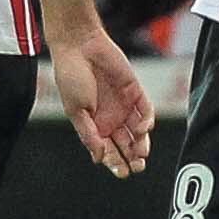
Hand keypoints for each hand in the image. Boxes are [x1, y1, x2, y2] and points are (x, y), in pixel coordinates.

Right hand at [49, 24, 154, 176]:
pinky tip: (143, 129)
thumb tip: (99, 158)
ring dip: (141, 143)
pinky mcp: (134, 90)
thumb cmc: (71, 76)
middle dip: (131, 158)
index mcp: (94, 125)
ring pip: (137, 131)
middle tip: (136, 167)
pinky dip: (147, 121)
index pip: (108, 150)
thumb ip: (89, 134)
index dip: (115, 163)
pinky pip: (145, 109)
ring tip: (141, 152)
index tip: (122, 173)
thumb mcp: (76, 110)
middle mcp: (110, 117)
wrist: (79, 45)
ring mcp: (123, 105)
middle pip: (125, 144)